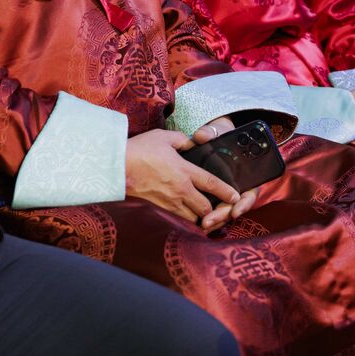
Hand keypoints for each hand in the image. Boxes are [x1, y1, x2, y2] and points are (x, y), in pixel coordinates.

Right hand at [125, 130, 239, 223]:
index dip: (227, 192)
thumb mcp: (164, 137)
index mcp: (184, 171)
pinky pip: (176, 218)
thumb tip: (191, 143)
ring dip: (198, 217)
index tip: (236, 197)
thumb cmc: (140, 149)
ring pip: (191, 217)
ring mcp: (168, 202)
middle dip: (214, 210)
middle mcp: (180, 189)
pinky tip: (184, 215)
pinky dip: (183, 219)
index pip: (212, 183)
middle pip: (205, 208)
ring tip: (202, 215)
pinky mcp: (157, 208)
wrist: (118, 167)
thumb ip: (182, 140)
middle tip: (219, 209)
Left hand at [193, 117, 258, 230]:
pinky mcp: (212, 195)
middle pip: (233, 207)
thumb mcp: (218, 130)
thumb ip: (211, 132)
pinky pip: (212, 209)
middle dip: (222, 216)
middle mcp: (237, 187)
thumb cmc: (220, 134)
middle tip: (208, 222)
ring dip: (214, 220)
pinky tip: (195, 222)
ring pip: (223, 212)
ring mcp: (224, 193)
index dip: (243, 204)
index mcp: (245, 175)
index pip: (249, 194)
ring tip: (202, 225)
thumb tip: (201, 136)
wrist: (213, 136)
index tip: (235, 211)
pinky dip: (206, 216)